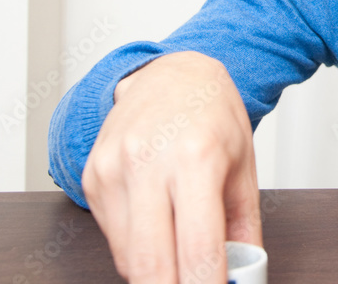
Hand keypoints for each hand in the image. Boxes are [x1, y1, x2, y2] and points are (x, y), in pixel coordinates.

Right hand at [81, 52, 261, 282]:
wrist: (174, 74)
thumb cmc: (213, 116)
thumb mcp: (244, 168)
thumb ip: (245, 228)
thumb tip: (245, 277)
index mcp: (196, 158)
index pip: (198, 249)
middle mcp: (148, 162)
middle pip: (152, 264)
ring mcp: (113, 169)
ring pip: (129, 258)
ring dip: (157, 273)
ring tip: (183, 258)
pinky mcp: (92, 177)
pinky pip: (114, 238)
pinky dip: (138, 251)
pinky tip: (159, 230)